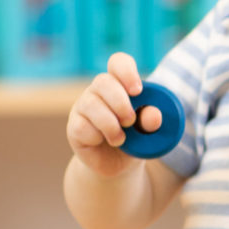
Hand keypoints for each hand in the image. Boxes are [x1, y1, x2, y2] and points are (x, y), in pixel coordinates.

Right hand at [66, 53, 163, 178]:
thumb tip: (154, 115)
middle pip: (102, 81)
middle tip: (130, 121)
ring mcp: (83, 108)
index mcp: (120, 85)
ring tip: (120, 138)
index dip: (126, 71)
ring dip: (110, 122)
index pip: (118, 63)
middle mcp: (98, 92)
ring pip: (90, 104)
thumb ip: (152, 122)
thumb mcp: (150, 132)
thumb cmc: (136, 140)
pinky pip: (81, 126)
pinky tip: (103, 141)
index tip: (137, 91)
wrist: (118, 165)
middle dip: (120, 102)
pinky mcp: (74, 127)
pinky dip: (97, 136)